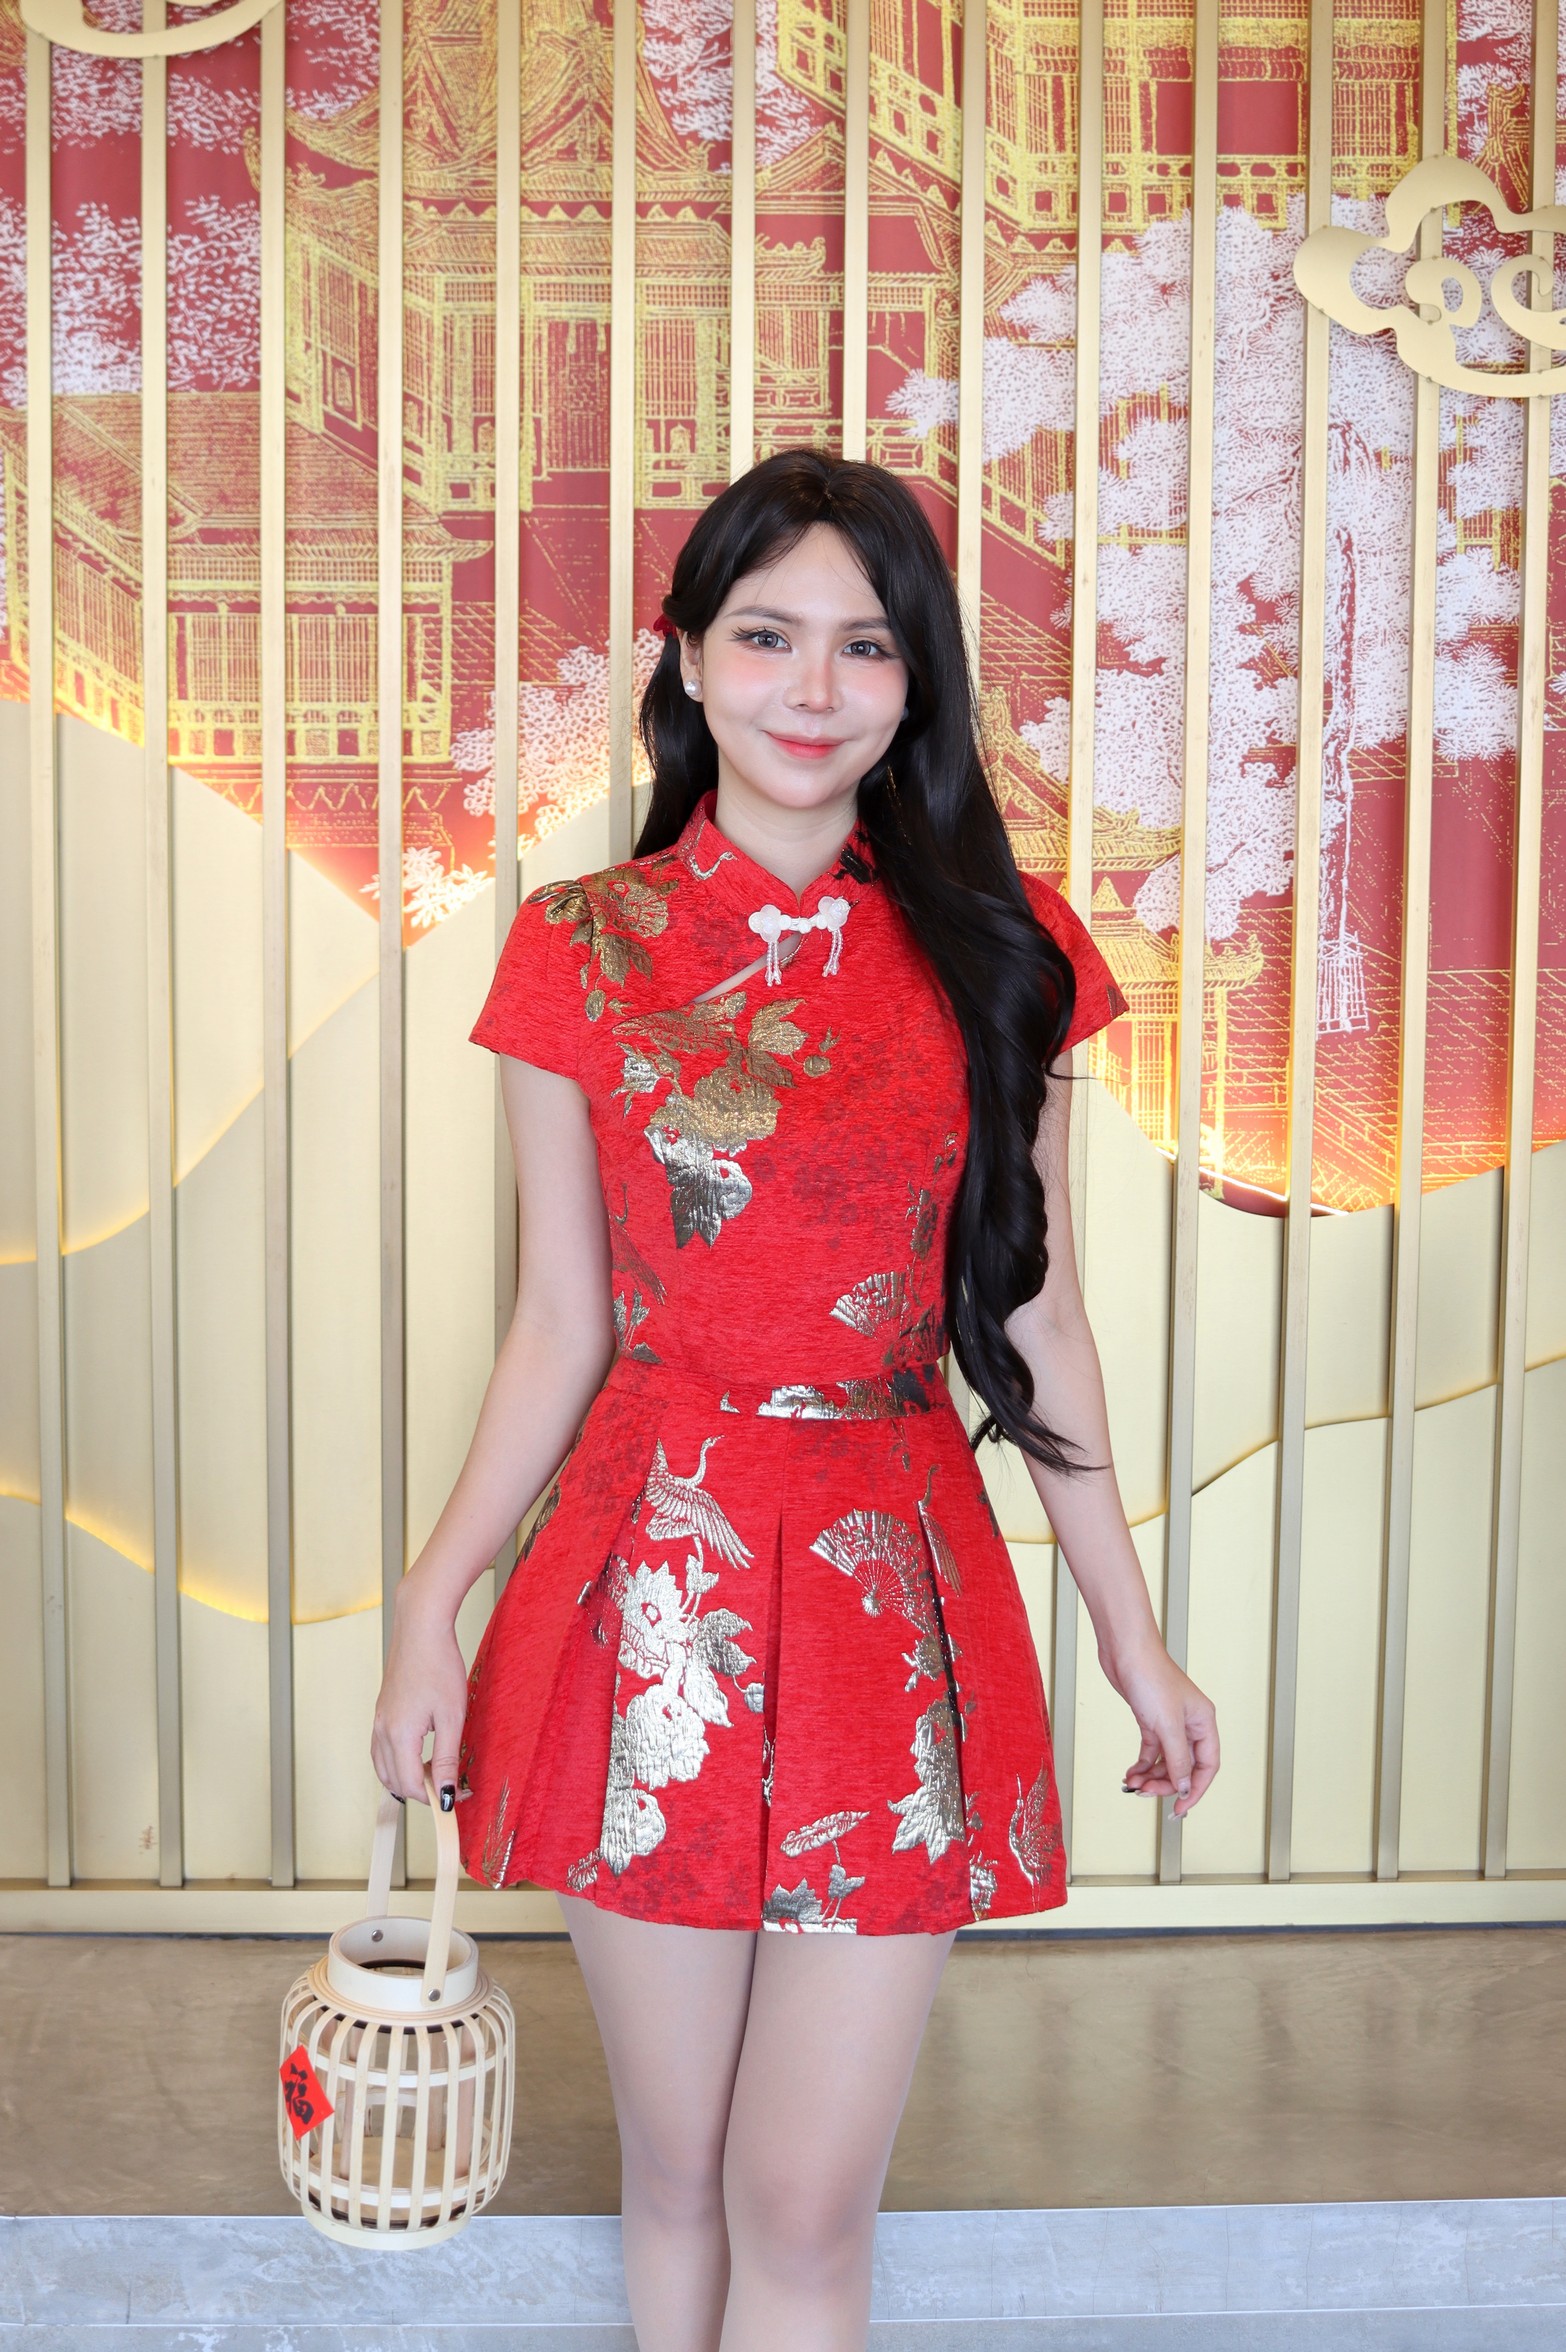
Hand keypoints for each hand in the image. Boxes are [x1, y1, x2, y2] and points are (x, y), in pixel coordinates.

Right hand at [370, 1582, 472, 1810]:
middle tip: (450, 1783)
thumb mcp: (452, 1717)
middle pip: (394, 1782)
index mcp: (399, 1736)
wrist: (420, 1628)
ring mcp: (378, 1722)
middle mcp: (382, 1732)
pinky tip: (421, 1754)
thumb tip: (446, 1794)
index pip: (411, 1786)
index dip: (435, 1797)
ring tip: (438, 1770)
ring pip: (384, 1769)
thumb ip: (447, 1759)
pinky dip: (398, 1763)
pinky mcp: (381, 1713)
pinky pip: (381, 1751)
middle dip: (421, 1790)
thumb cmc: (439, 1666)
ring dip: (408, 1778)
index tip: (458, 1795)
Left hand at [1100, 1628, 1218, 1818]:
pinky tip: (1131, 1773)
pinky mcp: (1150, 1720)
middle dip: (1166, 1783)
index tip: (1178, 1809)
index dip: (1194, 1790)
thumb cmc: (1150, 1677)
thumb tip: (1182, 1788)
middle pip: (1185, 1767)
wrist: (1125, 1652)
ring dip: (1151, 1776)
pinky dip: (1142, 1764)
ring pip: (1167, 1761)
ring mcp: (1169, 1723)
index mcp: (1204, 1723)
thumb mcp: (1167, 1725)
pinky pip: (1151, 1751)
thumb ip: (1177, 1760)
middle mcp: (1190, 1725)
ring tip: (1133, 1783)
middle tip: (1146, 1793)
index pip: (1207, 1767)